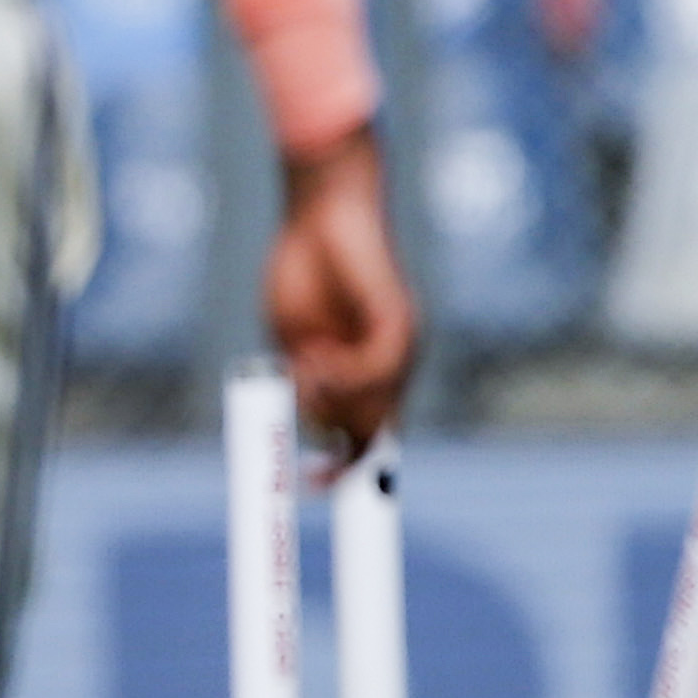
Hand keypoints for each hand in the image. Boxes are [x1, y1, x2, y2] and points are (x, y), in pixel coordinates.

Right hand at [266, 127, 418, 455]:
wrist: (319, 213)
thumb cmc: (303, 268)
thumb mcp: (297, 339)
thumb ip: (310, 380)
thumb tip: (319, 427)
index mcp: (360, 368)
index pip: (365, 427)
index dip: (346, 462)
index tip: (314, 484)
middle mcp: (388, 362)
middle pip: (376, 428)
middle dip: (347, 457)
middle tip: (314, 478)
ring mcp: (398, 343)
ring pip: (378, 403)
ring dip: (335, 400)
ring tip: (306, 366)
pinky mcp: (399, 321)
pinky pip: (380, 369)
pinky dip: (347, 375)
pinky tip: (320, 359)